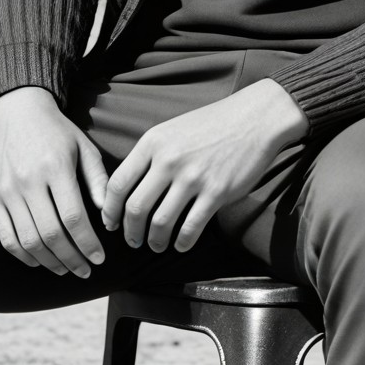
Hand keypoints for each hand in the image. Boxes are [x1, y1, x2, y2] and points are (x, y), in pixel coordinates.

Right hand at [0, 87, 109, 279]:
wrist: (16, 111)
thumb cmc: (58, 131)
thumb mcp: (85, 147)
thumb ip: (98, 181)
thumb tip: (109, 217)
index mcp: (55, 167)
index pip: (73, 217)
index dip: (87, 243)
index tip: (100, 258)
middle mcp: (28, 181)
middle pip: (50, 234)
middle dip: (71, 259)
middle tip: (86, 270)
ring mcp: (7, 191)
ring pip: (28, 240)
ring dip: (49, 262)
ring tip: (67, 269)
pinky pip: (6, 237)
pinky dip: (24, 255)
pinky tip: (40, 262)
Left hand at [101, 80, 308, 253]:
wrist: (254, 119)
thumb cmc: (212, 125)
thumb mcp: (172, 130)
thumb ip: (150, 155)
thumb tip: (131, 189)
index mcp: (153, 143)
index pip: (118, 184)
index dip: (110, 210)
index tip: (111, 223)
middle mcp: (169, 160)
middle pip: (136, 208)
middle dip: (130, 231)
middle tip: (133, 241)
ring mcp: (193, 177)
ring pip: (161, 222)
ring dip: (155, 241)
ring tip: (156, 245)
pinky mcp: (217, 192)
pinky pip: (191, 227)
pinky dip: (182, 242)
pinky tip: (181, 244)